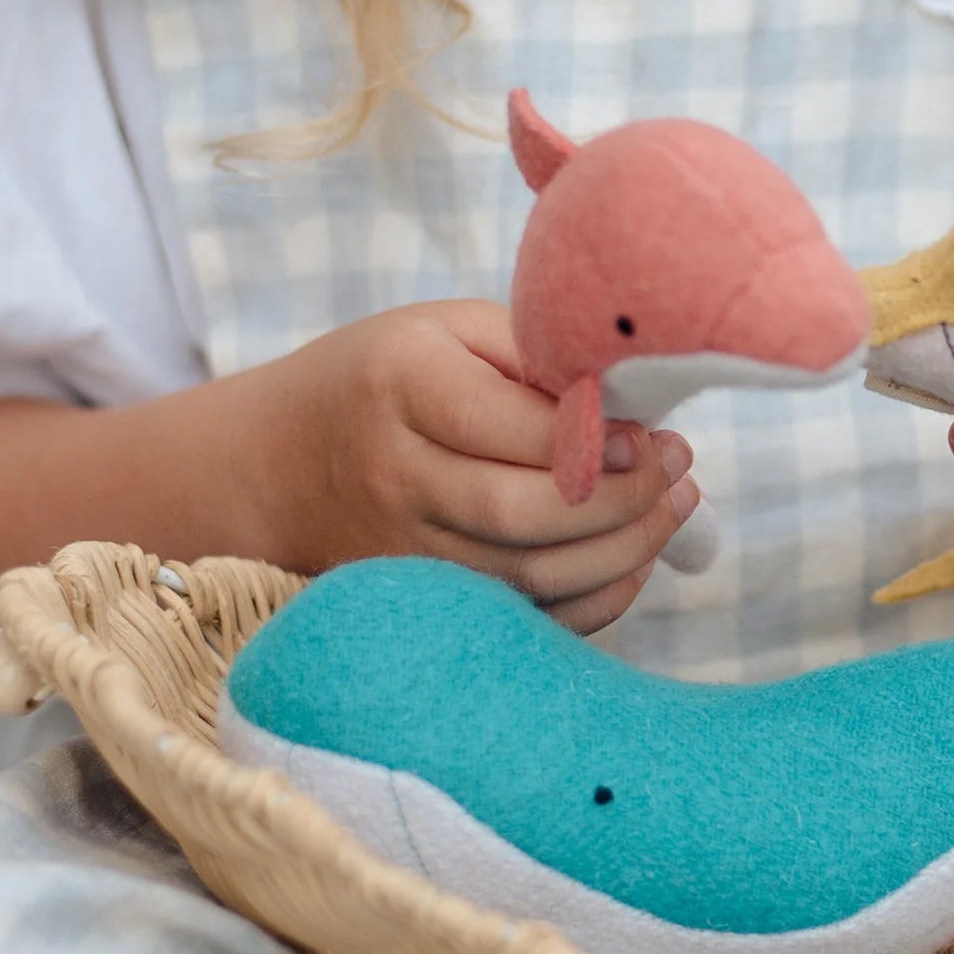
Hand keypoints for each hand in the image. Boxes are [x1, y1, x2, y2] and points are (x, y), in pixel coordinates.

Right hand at [231, 300, 695, 633]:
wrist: (273, 465)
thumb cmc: (386, 380)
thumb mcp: (451, 332)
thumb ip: (540, 356)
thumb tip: (638, 405)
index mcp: (402, 385)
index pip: (516, 427)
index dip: (603, 441)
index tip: (656, 435)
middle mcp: (393, 475)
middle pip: (526, 512)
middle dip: (627, 500)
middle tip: (680, 469)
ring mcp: (398, 553)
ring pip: (532, 578)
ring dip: (627, 550)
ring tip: (676, 507)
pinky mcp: (416, 605)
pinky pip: (525, 621)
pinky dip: (596, 598)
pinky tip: (632, 556)